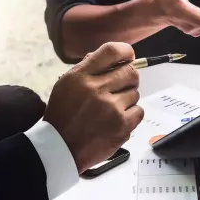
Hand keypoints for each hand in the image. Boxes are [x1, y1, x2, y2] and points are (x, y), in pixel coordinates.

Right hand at [44, 42, 143, 172]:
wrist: (61, 148)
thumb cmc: (63, 116)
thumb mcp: (66, 85)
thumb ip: (87, 70)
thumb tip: (110, 59)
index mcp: (81, 76)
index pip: (111, 51)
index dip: (125, 51)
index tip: (128, 56)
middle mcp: (97, 89)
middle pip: (130, 72)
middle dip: (128, 78)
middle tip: (120, 87)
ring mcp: (111, 108)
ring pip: (135, 93)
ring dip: (127, 99)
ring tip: (112, 109)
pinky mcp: (122, 125)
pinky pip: (138, 111)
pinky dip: (131, 115)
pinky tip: (117, 120)